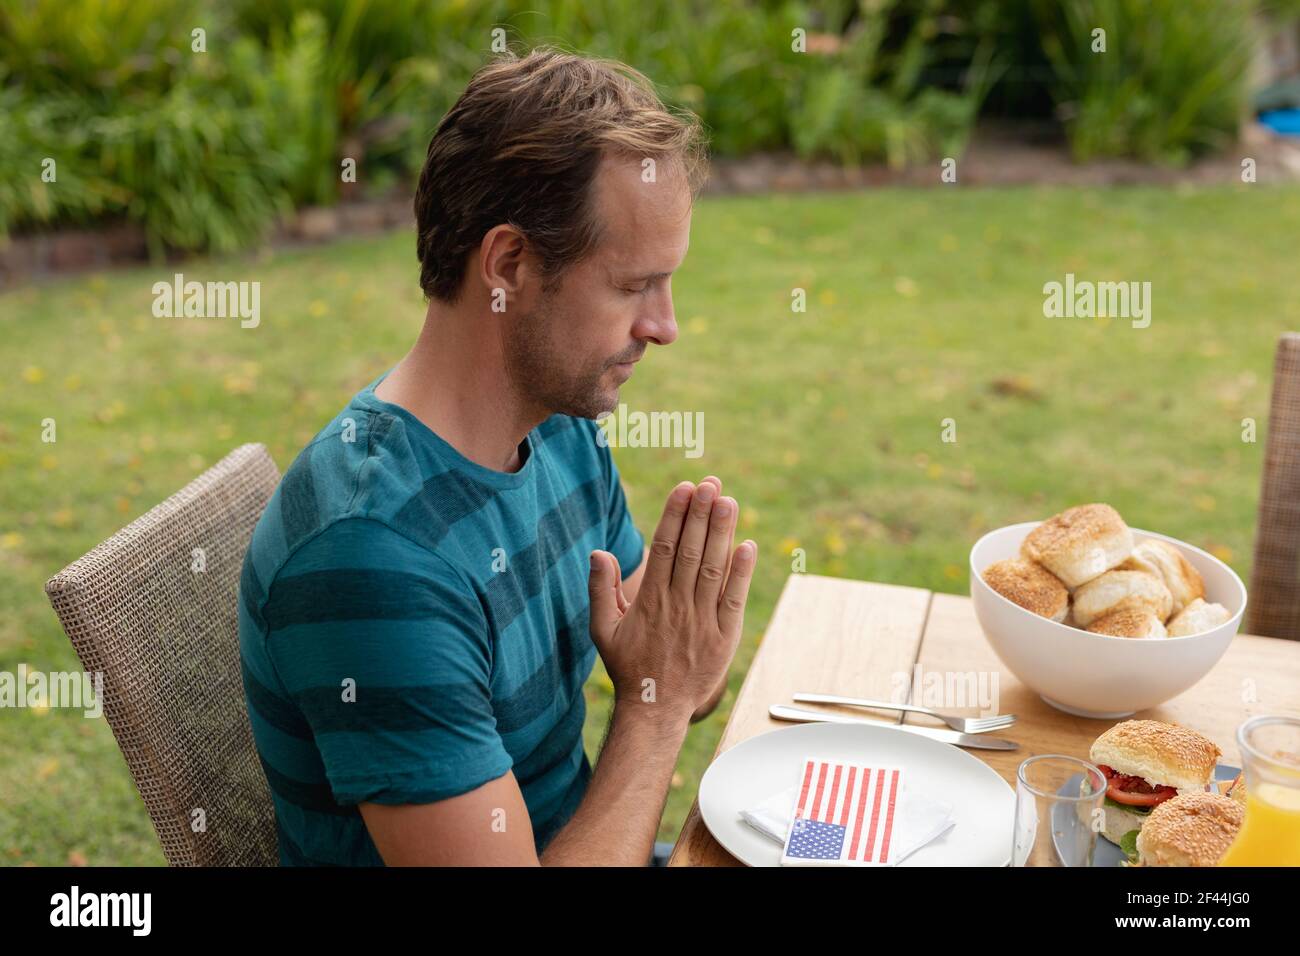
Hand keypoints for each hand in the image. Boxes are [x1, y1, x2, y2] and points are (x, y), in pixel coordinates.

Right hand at [588, 476, 756, 723]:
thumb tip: (598, 552)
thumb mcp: (603, 629)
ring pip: (713, 569)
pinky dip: (742, 573)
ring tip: (728, 501)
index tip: (684, 488)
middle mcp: (676, 606)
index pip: (663, 547)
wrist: (655, 708)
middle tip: (710, 483)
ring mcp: (702, 622)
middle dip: (700, 514)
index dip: (675, 515)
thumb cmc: (628, 666)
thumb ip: (601, 590)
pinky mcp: (724, 638)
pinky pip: (734, 600)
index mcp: (649, 600)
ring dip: (722, 534)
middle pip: (690, 551)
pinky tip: (748, 546)